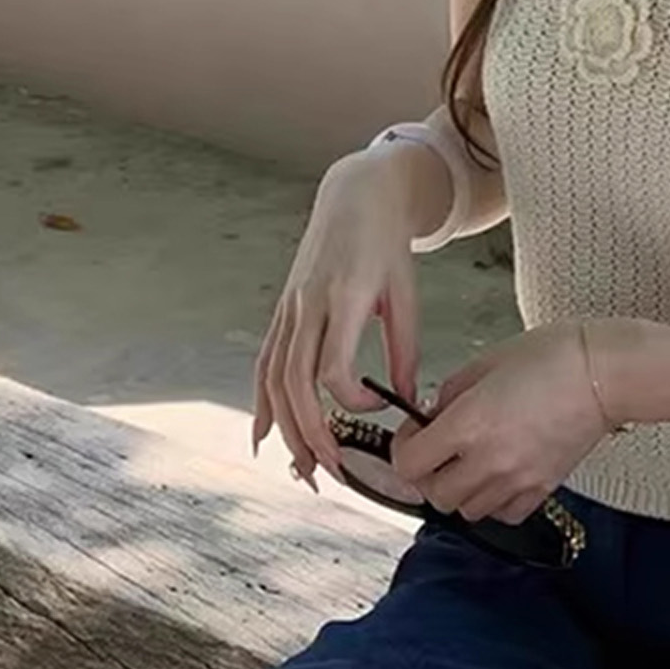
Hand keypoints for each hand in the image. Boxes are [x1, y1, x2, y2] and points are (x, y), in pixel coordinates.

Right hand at [250, 150, 423, 487]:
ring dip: (285, 428)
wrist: (357, 197)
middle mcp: (309, 305)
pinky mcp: (282, 310)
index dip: (350, 399)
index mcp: (345, 298)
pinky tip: (265, 435)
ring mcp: (290, 308)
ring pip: (274, 378)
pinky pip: (265, 363)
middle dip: (308, 433)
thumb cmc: (387, 243)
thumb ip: (405, 347)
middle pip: (295, 383)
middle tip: (329, 471)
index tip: (378, 406)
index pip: (332, 367)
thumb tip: (404, 397)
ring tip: (302, 467)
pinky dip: (263, 402)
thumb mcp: (406, 291)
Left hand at [390, 323, 614, 525]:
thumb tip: (431, 415)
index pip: (409, 463)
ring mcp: (516, 480)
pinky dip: (495, 502)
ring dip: (461, 490)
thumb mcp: (489, 360)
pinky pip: (504, 515)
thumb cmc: (554, 356)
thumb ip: (452, 392)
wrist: (605, 374)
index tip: (413, 434)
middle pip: (434, 495)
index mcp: (469, 423)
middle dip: (430, 473)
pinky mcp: (542, 490)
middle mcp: (488, 460)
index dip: (403, 448)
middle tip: (441, 449)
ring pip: (466, 511)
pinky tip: (501, 475)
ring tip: (474, 461)